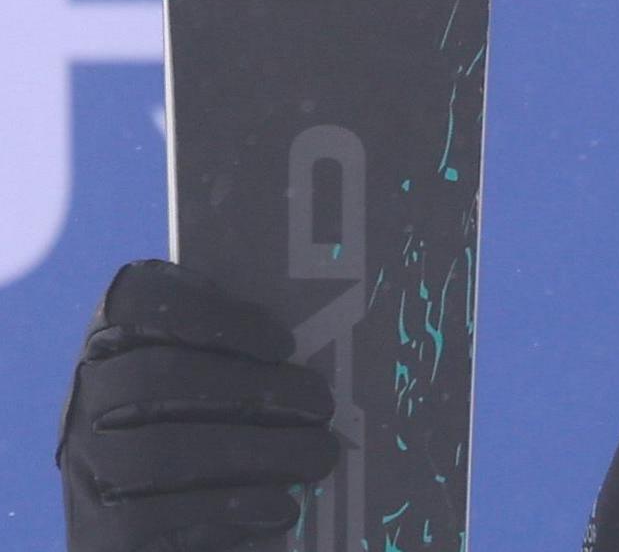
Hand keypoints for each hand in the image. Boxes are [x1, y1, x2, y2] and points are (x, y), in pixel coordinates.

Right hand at [58, 259, 337, 551]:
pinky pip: (159, 515)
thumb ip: (239, 349)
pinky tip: (283, 506)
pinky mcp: (99, 530)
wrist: (156, 522)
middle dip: (251, 389)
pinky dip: (233, 508)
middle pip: (156, 379)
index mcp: (113, 342)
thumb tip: (320, 337)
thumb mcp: (211, 379)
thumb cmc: (208, 431)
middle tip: (322, 404)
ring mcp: (86, 465)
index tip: (283, 342)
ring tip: (319, 455)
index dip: (211, 314)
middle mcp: (86, 399)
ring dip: (257, 452)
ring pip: (161, 451)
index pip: (138, 299)